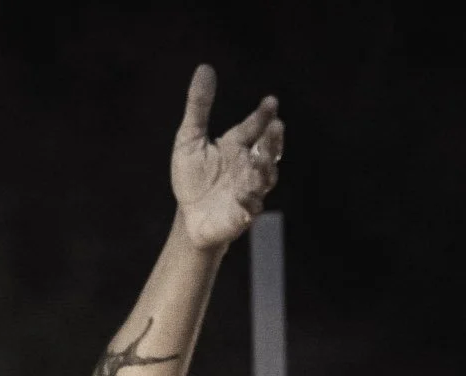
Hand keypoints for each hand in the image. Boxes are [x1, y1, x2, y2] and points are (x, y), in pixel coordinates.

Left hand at [172, 64, 282, 249]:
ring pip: (265, 177)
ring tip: (262, 158)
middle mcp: (248, 165)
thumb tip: (205, 68)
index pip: (254, 126)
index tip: (271, 101)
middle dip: (273, 139)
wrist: (188, 217)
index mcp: (237, 145)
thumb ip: (199, 105)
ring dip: (265, 168)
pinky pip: (252, 206)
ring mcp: (249, 189)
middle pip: (267, 150)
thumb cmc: (192, 178)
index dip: (264, 114)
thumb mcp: (190, 138)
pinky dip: (250, 200)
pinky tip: (244, 193)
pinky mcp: (244, 213)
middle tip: (276, 125)